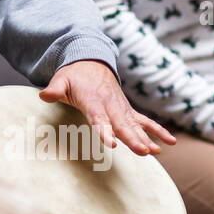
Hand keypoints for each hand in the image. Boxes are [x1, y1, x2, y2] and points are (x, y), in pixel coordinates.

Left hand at [38, 60, 175, 155]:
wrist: (91, 61)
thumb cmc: (73, 75)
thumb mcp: (61, 79)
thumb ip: (54, 89)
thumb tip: (44, 95)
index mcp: (94, 101)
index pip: (99, 118)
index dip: (106, 130)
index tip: (112, 142)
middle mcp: (111, 105)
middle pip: (122, 125)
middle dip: (133, 139)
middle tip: (143, 151)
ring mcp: (121, 109)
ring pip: (135, 125)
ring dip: (146, 138)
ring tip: (156, 152)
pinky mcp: (128, 111)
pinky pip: (144, 122)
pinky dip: (157, 131)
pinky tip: (169, 142)